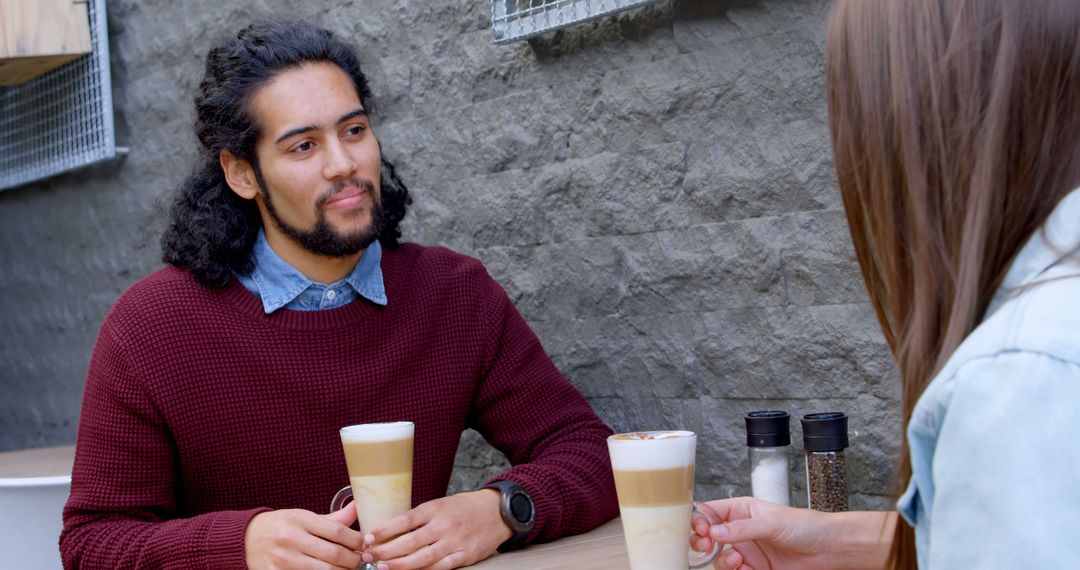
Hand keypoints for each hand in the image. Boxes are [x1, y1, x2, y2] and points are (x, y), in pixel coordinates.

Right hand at [245, 507, 366, 569]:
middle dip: (353, 560)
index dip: (356, 540)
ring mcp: (283, 560)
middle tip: (359, 560)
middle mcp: (291, 539)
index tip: (363, 544)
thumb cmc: (280, 526)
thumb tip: (358, 506)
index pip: (338, 531)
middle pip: (334, 554)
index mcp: (300, 519)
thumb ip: (333, 518)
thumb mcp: (303, 516)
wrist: (246, 539)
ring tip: (346, 568)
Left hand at [360, 489, 511, 569]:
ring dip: (401, 565)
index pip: (405, 520)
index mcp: (436, 508)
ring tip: (383, 568)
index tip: (367, 538)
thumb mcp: (441, 504)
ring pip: (423, 558)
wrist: (497, 511)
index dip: (384, 530)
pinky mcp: (466, 555)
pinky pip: (442, 566)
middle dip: (386, 551)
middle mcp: (444, 524)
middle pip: (410, 541)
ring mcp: (455, 541)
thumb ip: (420, 518)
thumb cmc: (464, 508)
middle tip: (368, 557)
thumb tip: (391, 531)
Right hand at [691, 498, 838, 569]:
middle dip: (703, 541)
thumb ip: (741, 528)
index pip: (710, 512)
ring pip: (719, 557)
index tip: (701, 530)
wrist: (828, 550)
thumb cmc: (805, 526)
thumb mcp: (770, 522)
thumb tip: (715, 532)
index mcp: (741, 510)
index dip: (700, 520)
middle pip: (708, 536)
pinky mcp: (754, 568)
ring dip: (722, 559)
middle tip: (707, 545)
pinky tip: (747, 568)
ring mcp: (747, 550)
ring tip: (736, 558)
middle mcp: (740, 530)